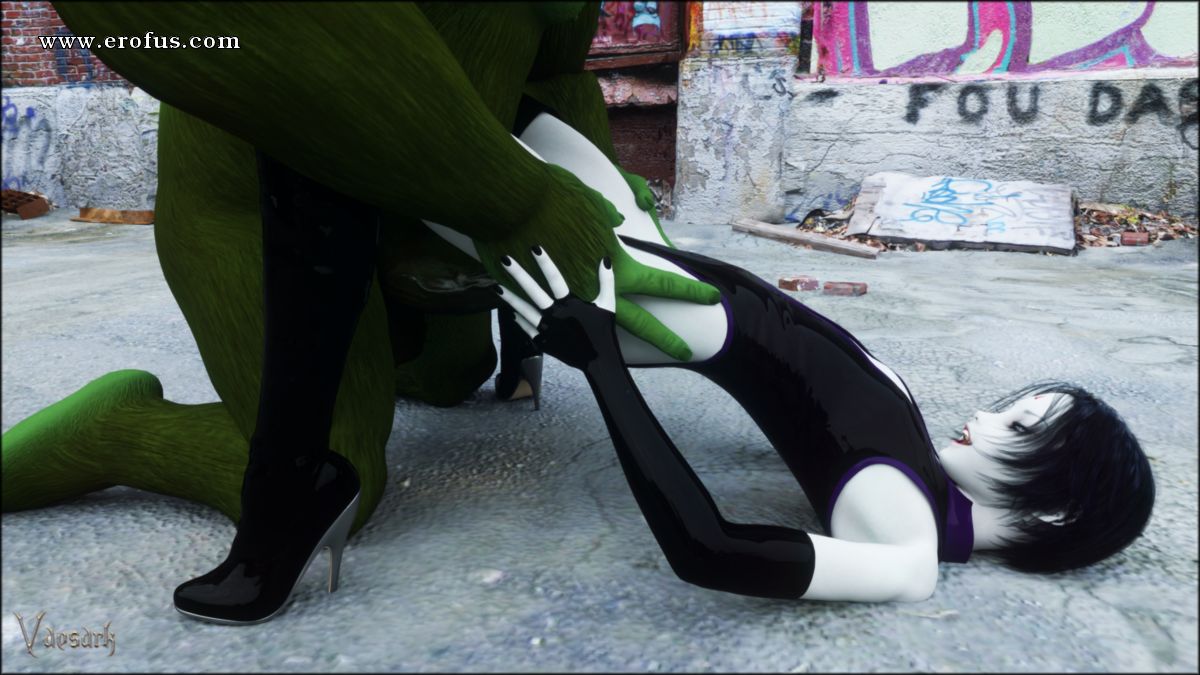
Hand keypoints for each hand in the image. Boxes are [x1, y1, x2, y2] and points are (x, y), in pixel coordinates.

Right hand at [476, 164, 716, 361]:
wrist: (512, 207)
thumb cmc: (554, 197)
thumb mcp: (589, 201)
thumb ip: (607, 215)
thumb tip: (617, 219)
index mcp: (618, 264)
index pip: (663, 283)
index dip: (690, 291)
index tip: (713, 297)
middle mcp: (600, 290)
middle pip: (641, 323)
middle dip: (667, 339)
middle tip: (688, 352)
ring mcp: (574, 302)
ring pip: (603, 329)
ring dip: (615, 341)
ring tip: (627, 354)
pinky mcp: (547, 304)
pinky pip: (568, 320)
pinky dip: (572, 327)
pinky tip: (576, 338)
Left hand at [493, 245, 618, 370]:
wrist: (598, 362)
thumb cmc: (603, 331)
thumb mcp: (607, 305)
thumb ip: (606, 282)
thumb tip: (606, 259)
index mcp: (570, 304)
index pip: (555, 279)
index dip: (545, 263)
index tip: (534, 248)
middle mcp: (555, 315)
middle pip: (534, 292)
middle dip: (518, 275)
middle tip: (504, 260)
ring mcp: (547, 329)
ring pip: (524, 311)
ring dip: (509, 298)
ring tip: (495, 287)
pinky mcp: (543, 342)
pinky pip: (526, 328)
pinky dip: (517, 319)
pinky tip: (509, 310)